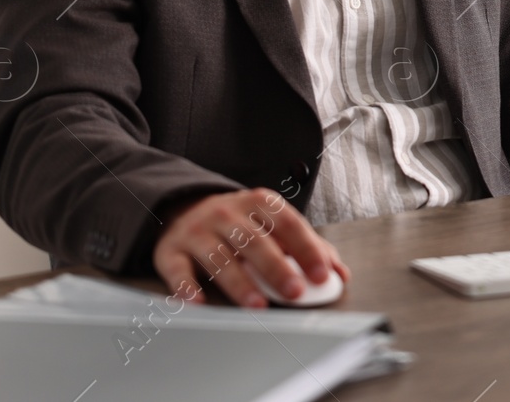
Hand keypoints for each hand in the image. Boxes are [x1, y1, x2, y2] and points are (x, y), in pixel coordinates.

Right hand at [153, 188, 348, 307]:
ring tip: (257, 305)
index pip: (288, 224)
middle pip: (255, 242)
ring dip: (240, 283)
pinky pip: (178, 269)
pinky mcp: (170, 251)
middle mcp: (227, 214)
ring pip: (220, 258)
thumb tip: (339, 274)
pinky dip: (186, 287)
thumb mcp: (271, 223)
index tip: (322, 274)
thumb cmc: (238, 223)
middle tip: (293, 291)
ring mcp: (197, 232)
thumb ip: (306, 246)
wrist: (183, 207)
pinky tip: (198, 302)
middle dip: (276, 268)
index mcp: (259, 203)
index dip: (307, 249)